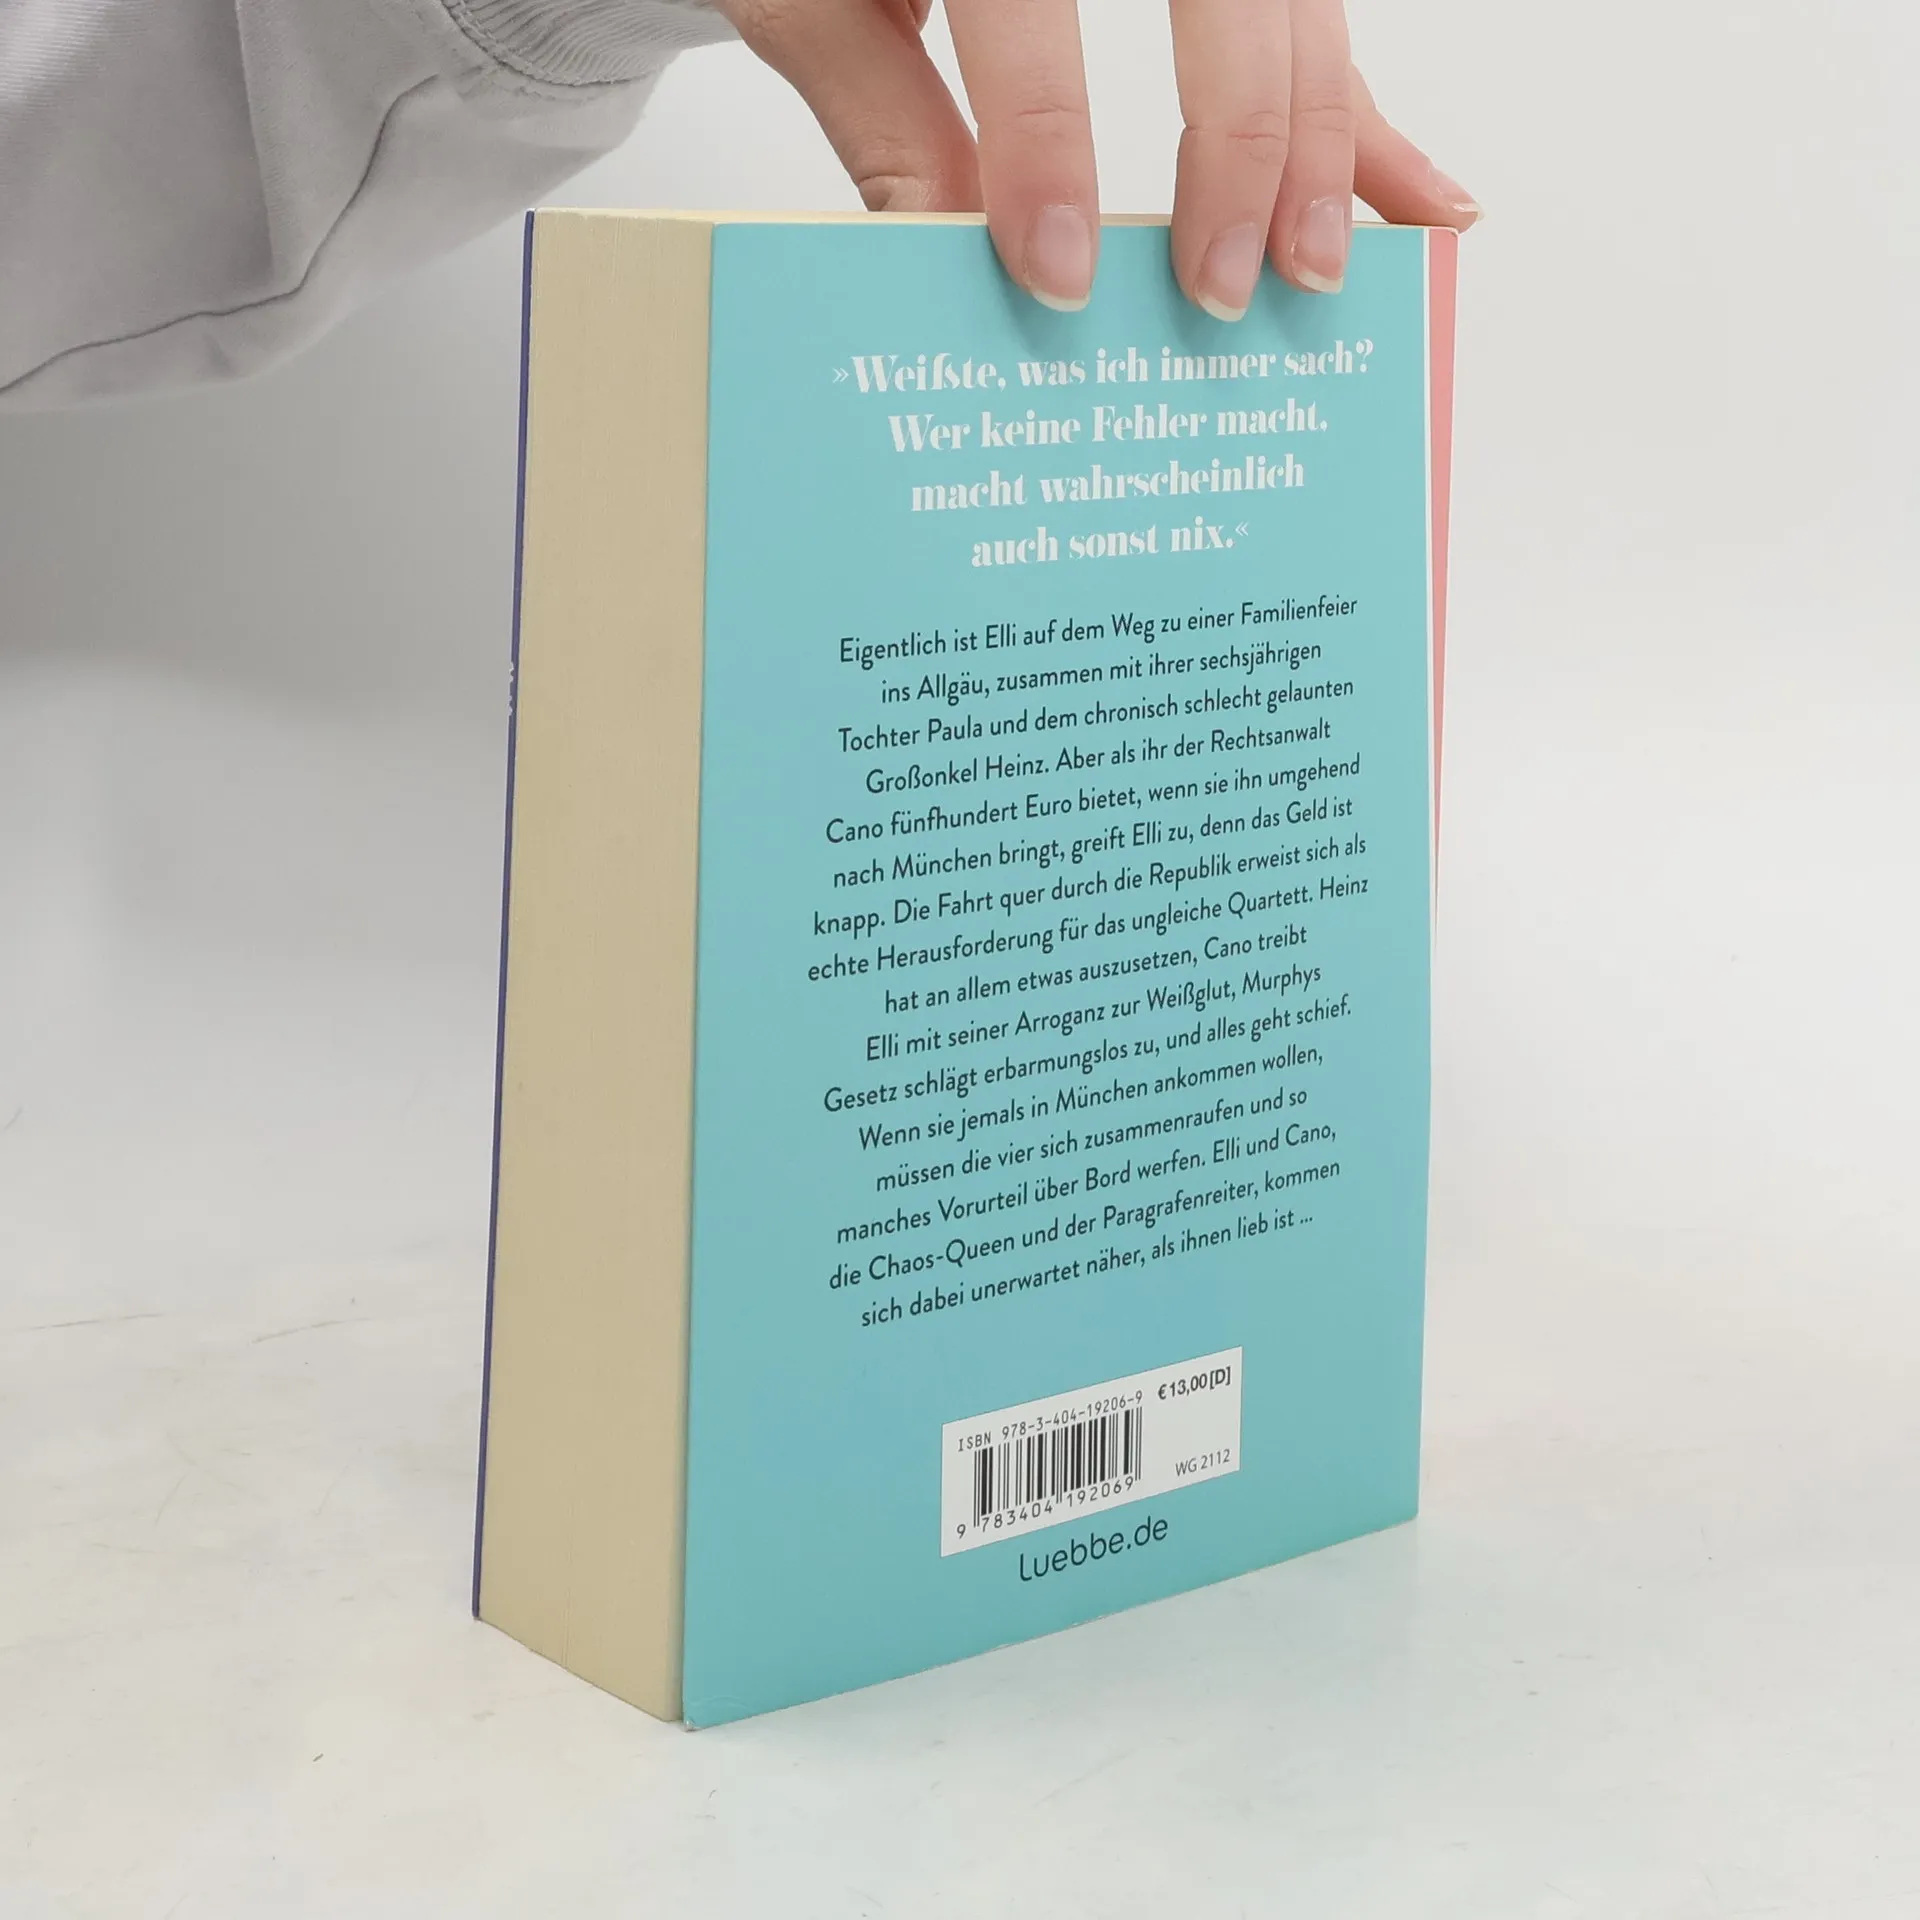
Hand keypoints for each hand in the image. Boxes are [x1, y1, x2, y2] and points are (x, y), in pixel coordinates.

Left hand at [715, 0, 1478, 316]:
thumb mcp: (817, 0)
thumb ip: (887, 120)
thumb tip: (952, 271)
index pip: (1032, 10)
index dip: (1047, 147)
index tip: (1058, 276)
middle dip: (1238, 148)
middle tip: (1215, 292)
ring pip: (1299, 5)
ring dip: (1322, 142)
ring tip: (1316, 271)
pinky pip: (1315, 17)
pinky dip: (1360, 116)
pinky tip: (1425, 199)